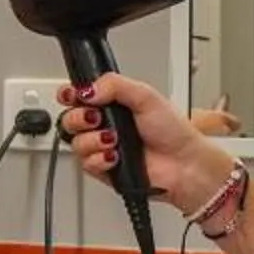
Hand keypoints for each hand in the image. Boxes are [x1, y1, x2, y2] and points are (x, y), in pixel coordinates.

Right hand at [61, 75, 232, 208]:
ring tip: (113, 140)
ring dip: (93, 140)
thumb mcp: (146, 96)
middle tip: (96, 118)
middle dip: (78, 118)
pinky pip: (86, 164)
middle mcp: (104, 124)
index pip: (78, 95)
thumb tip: (87, 90)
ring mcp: (102, 147)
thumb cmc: (173, 131)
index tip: (72, 95)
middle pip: (69, 119)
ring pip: (75, 143)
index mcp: (112, 102)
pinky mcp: (103, 168)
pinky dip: (100, 159)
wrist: (184, 164)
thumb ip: (114, 84)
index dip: (69, 94)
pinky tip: (115, 156)